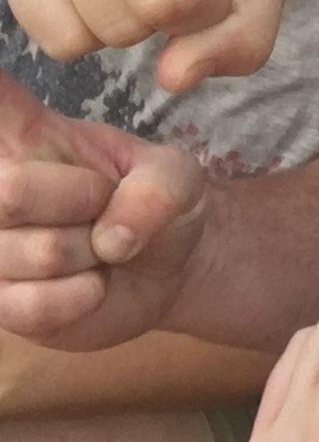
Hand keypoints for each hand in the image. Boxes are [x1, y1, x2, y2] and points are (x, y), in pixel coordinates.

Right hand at [0, 70, 206, 348]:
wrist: (168, 267)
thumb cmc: (154, 203)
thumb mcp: (178, 175)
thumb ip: (157, 185)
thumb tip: (112, 236)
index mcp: (21, 136)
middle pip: (10, 191)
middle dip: (84, 200)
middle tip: (102, 202)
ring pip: (40, 253)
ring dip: (94, 253)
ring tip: (98, 245)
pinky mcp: (0, 305)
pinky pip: (37, 305)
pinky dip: (85, 296)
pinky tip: (90, 285)